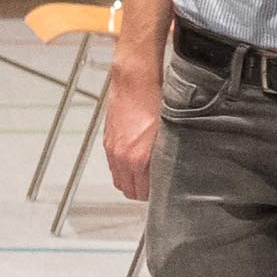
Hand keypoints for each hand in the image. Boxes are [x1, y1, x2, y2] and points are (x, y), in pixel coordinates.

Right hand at [100, 65, 158, 202]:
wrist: (134, 81)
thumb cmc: (153, 101)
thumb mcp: (168, 132)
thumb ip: (165, 156)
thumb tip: (169, 170)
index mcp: (138, 158)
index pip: (141, 192)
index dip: (153, 195)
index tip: (161, 191)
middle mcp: (122, 157)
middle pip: (127, 190)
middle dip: (140, 192)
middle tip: (153, 186)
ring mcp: (112, 149)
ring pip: (118, 178)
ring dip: (129, 180)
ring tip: (143, 174)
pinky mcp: (108, 140)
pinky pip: (113, 163)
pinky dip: (121, 166)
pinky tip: (133, 157)